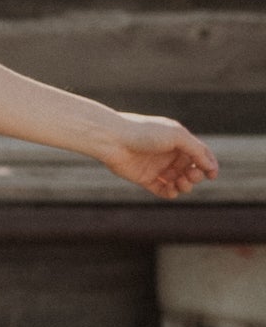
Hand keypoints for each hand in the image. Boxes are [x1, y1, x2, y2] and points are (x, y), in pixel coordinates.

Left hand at [95, 112, 218, 199]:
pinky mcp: (146, 179)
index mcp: (179, 140)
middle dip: (195, 176)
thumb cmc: (146, 133)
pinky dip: (170, 193)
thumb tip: (211, 166)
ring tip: (180, 183)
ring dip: (184, 186)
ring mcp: (158, 167)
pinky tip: (171, 191)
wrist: (115, 140)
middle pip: (192, 170)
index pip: (200, 155)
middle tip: (189, 176)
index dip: (209, 165)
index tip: (212, 175)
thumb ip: (196, 150)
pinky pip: (163, 190)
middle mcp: (169, 154)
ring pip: (179, 182)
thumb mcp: (177, 136)